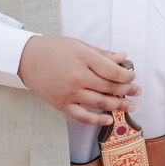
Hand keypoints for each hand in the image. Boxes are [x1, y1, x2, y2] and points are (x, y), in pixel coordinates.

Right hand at [17, 36, 139, 124]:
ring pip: (99, 102)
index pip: (112, 70)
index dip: (126, 76)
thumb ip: (102, 54)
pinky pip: (82, 116)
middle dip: (126, 90)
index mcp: (83, 59)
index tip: (132, 76)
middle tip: (137, 92)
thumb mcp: (79, 46)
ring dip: (117, 105)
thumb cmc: (53, 50)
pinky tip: (108, 118)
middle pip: (108, 87)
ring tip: (130, 106)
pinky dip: (96, 120)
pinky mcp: (62, 105)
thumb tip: (122, 57)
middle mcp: (77, 77)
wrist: (27, 60)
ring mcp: (69, 93)